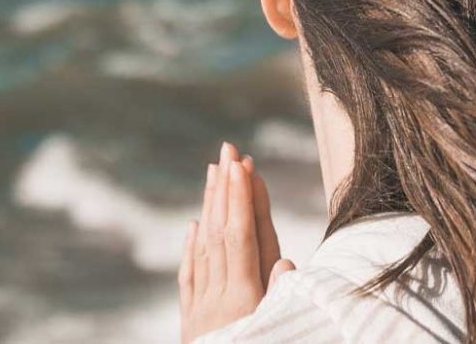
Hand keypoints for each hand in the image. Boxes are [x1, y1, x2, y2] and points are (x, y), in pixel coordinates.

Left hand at [178, 142, 295, 343]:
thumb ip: (280, 300)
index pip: (240, 237)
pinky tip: (194, 228)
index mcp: (242, 300)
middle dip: (225, 189)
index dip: (241, 199)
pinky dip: (193, 249)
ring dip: (210, 208)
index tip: (243, 164)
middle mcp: (218, 299)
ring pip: (204, 249)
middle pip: (220, 233)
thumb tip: (286, 261)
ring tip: (212, 173)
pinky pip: (189, 278)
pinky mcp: (192, 324)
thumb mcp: (275, 334)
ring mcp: (201, 310)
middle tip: (226, 150)